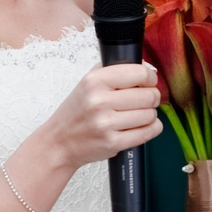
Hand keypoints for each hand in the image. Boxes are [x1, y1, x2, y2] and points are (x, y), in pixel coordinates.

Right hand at [34, 61, 160, 171]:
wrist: (59, 141)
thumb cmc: (78, 111)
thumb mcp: (89, 82)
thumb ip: (116, 70)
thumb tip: (150, 68)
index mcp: (95, 80)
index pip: (140, 72)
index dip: (150, 77)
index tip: (149, 82)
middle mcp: (99, 101)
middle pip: (149, 95)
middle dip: (151, 98)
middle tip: (143, 101)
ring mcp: (106, 123)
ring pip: (151, 114)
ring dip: (149, 115)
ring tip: (137, 115)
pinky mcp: (113, 143)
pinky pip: (148, 132)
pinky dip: (151, 129)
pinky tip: (141, 126)